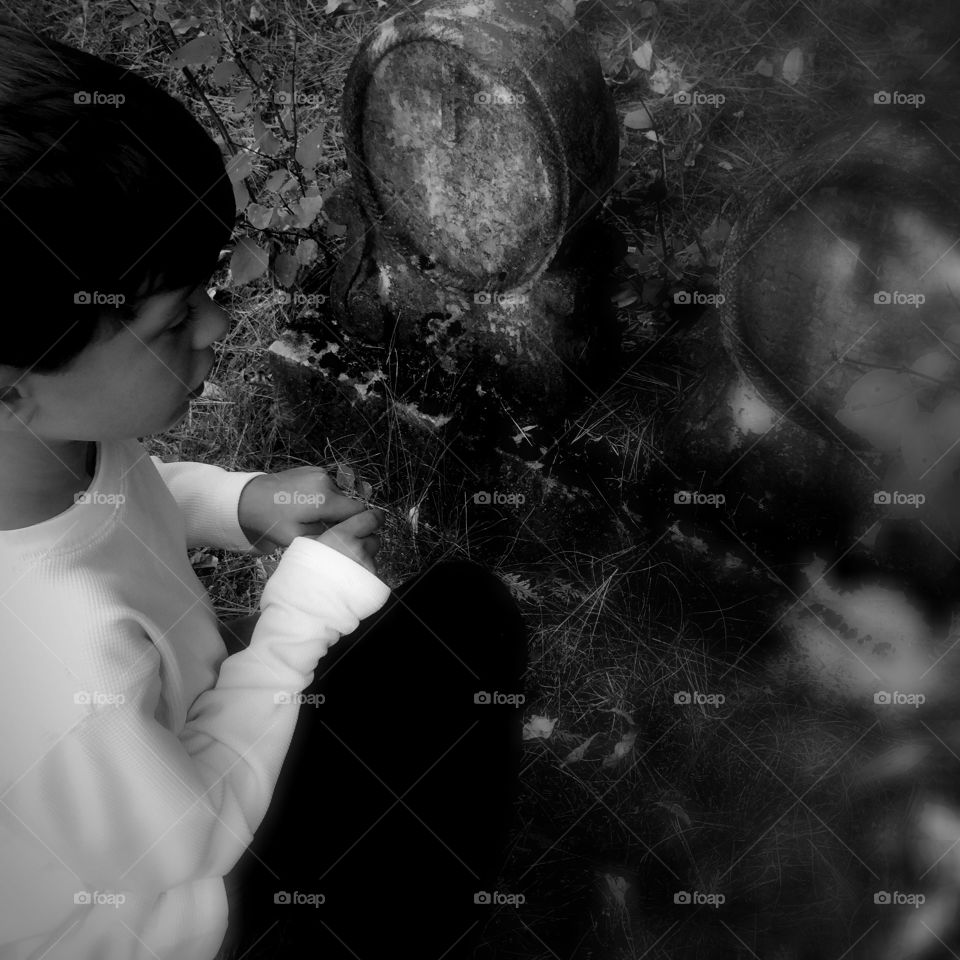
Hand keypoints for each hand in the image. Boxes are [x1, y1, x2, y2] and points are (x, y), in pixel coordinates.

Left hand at [237, 467, 369, 553]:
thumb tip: (348, 536)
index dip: (358, 523)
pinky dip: (322, 495)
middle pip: (349, 503)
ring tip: (310, 515)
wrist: (249, 498)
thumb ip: (327, 536)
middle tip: (323, 527)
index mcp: (324, 499)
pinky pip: (327, 486)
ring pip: (338, 494)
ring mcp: (319, 472)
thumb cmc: (272, 521)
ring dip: (331, 506)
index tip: (351, 533)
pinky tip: (305, 503)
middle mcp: (326, 481)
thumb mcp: (299, 538)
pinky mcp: (313, 469)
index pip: (359, 511)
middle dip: (341, 516)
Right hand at [303, 507, 384, 575]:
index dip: (375, 517)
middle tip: (350, 548)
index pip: (372, 519)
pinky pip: (370, 572)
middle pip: (374, 539)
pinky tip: (349, 577)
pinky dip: (363, 573)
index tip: (375, 517)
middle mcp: (358, 549)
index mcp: (343, 536)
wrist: (309, 597)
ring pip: (372, 557)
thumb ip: (329, 530)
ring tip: (346, 567)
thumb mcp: (310, 542)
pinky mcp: (370, 581)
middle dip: (365, 541)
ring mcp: (366, 566)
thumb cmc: (306, 570)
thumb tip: (341, 524)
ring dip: (363, 559)